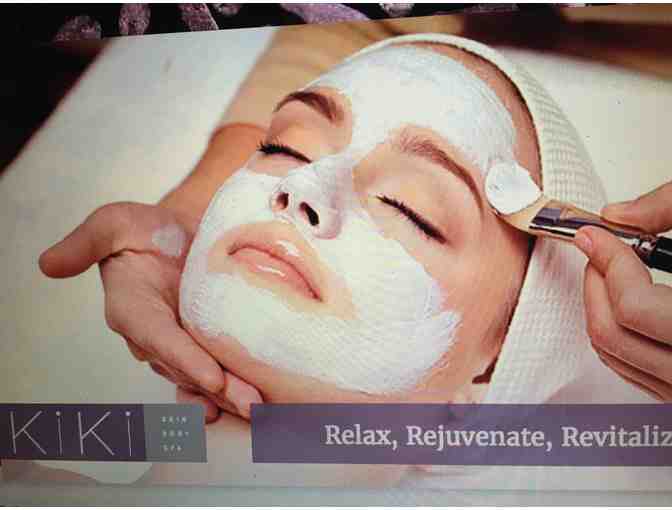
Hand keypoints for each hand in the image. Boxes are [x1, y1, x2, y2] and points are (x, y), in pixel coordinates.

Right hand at [39, 202, 261, 420]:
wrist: (179, 232)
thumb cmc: (144, 228)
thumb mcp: (113, 223)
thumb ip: (86, 241)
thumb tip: (48, 264)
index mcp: (132, 310)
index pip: (158, 338)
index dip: (183, 358)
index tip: (211, 377)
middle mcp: (153, 335)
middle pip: (186, 366)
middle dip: (217, 388)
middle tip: (249, 403)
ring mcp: (180, 342)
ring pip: (202, 375)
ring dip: (230, 394)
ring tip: (257, 407)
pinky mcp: (201, 343)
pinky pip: (213, 370)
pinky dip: (230, 388)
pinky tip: (251, 402)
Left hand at [574, 182, 671, 400]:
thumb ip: (671, 208)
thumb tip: (619, 213)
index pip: (636, 309)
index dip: (608, 264)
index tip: (593, 235)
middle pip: (611, 335)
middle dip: (595, 285)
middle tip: (597, 252)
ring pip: (614, 356)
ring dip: (600, 308)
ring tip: (610, 272)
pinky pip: (630, 369)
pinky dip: (615, 332)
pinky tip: (625, 300)